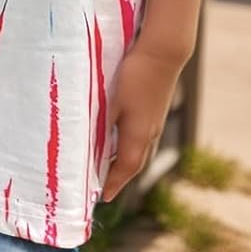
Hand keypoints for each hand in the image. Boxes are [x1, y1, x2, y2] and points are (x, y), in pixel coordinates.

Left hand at [101, 46, 182, 202]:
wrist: (164, 53)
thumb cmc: (135, 76)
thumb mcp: (112, 101)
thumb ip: (100, 124)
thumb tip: (86, 145)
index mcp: (138, 135)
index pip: (126, 169)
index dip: (113, 184)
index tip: (103, 198)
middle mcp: (151, 133)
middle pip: (135, 163)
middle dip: (120, 176)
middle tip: (105, 186)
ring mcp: (156, 121)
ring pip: (141, 149)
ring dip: (127, 161)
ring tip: (112, 166)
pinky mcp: (157, 109)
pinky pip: (145, 137)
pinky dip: (133, 145)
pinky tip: (124, 136)